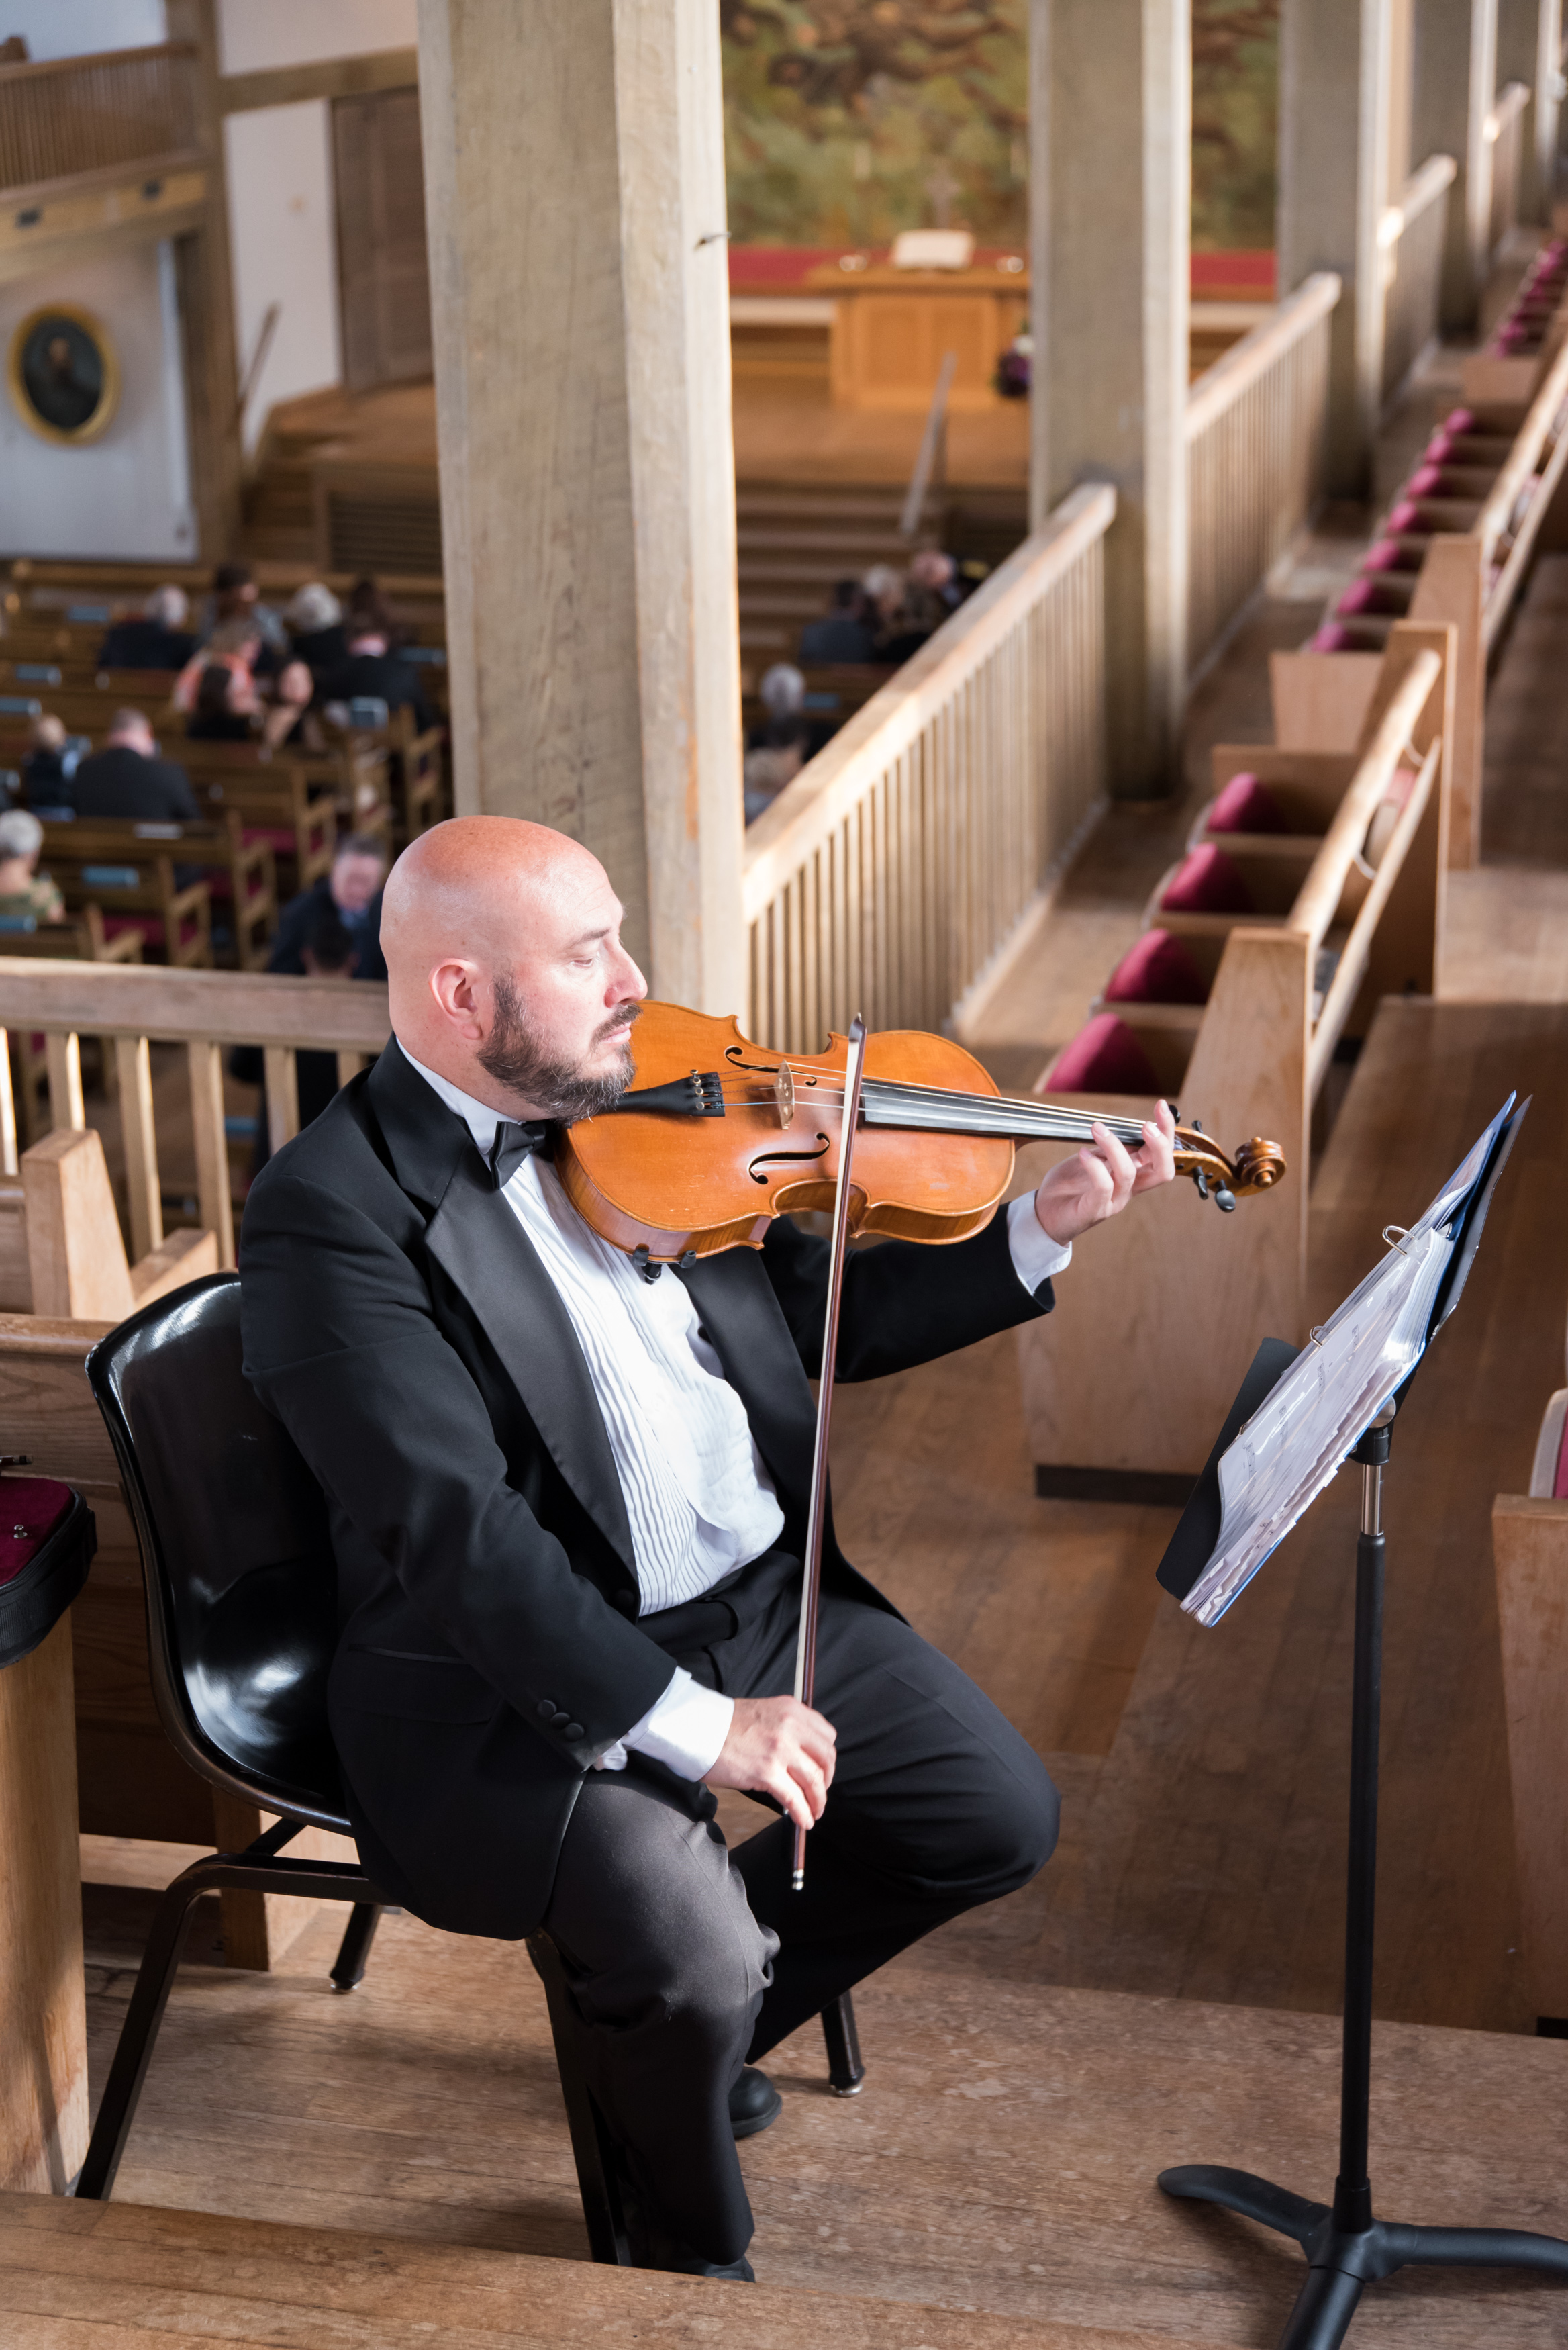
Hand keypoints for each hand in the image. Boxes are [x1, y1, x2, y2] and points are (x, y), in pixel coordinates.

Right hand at [706, 1695, 836, 1832]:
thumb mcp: (764, 1712)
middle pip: (826, 1759)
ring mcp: (780, 1750)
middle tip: (819, 1792)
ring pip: (814, 1781)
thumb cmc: (724, 1723)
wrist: (697, 1728)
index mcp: (792, 1709)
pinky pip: (795, 1798)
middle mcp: (791, 1727)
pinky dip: (803, 1813)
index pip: (827, 1735)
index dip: (826, 1757)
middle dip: (826, 1780)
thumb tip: (801, 1755)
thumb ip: (786, 1726)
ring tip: (814, 1812)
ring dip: (818, 1801)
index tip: (821, 1768)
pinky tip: (804, 1821)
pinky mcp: (767, 1772)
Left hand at [1032, 1099, 1176, 1244]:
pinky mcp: (1094, 1210)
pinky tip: (1083, 1153)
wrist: (1045, 1215)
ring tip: (1097, 1129)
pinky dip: (1094, 1166)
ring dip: (1114, 1146)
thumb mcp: (1094, 1158)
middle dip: (1161, 1144)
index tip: (1161, 1106)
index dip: (1167, 1131)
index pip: (1161, 1155)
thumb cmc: (1069, 1185)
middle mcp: (1128, 1190)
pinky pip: (1103, 1186)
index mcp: (1133, 1176)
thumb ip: (1110, 1148)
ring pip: (1128, 1173)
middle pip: (1162, 1171)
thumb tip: (1123, 1128)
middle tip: (1146, 1124)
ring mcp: (1113, 1202)